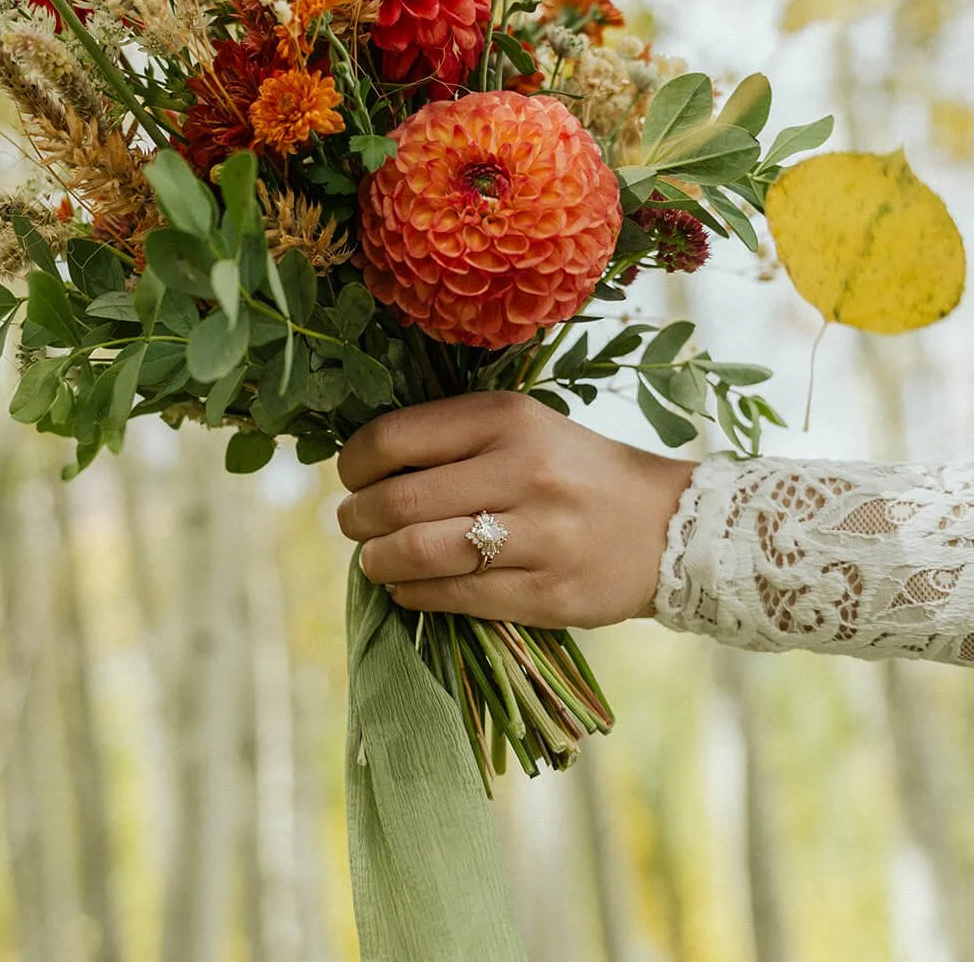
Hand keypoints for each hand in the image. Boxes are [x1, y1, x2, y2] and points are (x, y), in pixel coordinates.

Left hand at [336, 393, 693, 629]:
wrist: (667, 525)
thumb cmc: (573, 469)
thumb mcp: (522, 427)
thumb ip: (453, 437)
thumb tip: (362, 464)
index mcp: (508, 419)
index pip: (395, 438)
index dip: (353, 463)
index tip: (350, 477)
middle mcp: (524, 470)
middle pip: (400, 500)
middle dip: (357, 518)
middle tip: (352, 524)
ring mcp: (540, 535)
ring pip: (423, 552)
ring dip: (378, 560)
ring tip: (373, 559)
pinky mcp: (549, 593)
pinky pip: (457, 597)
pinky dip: (414, 594)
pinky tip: (407, 587)